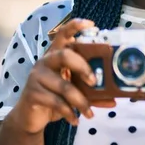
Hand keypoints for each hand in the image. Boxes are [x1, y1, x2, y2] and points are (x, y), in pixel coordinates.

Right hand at [7, 18, 115, 134]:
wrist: (30, 117)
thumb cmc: (55, 97)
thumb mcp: (74, 92)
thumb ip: (92, 92)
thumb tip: (114, 98)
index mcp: (56, 55)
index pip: (63, 34)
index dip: (75, 26)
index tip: (91, 24)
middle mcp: (45, 61)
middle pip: (65, 55)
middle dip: (83, 67)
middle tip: (95, 82)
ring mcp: (37, 77)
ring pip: (63, 86)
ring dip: (80, 101)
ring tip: (89, 113)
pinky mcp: (32, 93)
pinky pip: (56, 102)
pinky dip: (69, 113)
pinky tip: (75, 120)